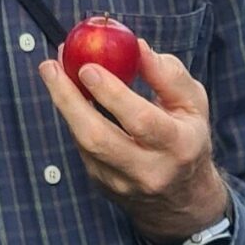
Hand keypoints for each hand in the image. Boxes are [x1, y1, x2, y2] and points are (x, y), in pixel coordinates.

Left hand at [37, 40, 223, 244]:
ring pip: (84, 144)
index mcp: (178, 145)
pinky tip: (68, 95)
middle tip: (51, 67)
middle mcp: (149, 170)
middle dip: (69, 100)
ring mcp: (122, 182)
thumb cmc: (187, 137)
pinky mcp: (103, 184)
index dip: (111, 94)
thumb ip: (168, 74)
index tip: (88, 67)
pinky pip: (82, 148)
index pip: (140, 121)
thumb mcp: (193, 103)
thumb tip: (135, 47)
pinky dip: (73, 118)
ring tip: (53, 72)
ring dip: (64, 105)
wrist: (182, 197)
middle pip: (98, 138)